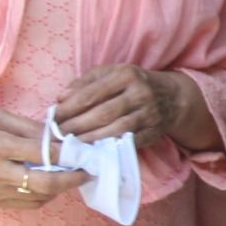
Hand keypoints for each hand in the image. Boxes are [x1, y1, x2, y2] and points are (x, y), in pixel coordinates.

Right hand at [0, 109, 88, 208]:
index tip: (86, 150)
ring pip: (40, 197)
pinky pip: (28, 204)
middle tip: (88, 171)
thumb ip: (26, 126)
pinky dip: (45, 196)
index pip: (42, 152)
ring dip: (61, 188)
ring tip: (72, 176)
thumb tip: (56, 134)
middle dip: (73, 179)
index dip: (69, 153)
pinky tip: (51, 185)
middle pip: (46, 183)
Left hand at [56, 64, 191, 147]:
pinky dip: (109, 147)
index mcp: (126, 74)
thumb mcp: (112, 73)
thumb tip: (61, 98)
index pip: (92, 92)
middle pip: (102, 113)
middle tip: (58, 135)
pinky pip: (128, 142)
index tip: (53, 116)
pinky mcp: (153, 132)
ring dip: (89, 139)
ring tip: (71, 144)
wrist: (173, 97)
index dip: (70, 107)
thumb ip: (86, 82)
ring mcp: (148, 114)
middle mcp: (139, 93)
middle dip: (76, 125)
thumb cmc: (133, 84)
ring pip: (114, 129)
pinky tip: (93, 151)